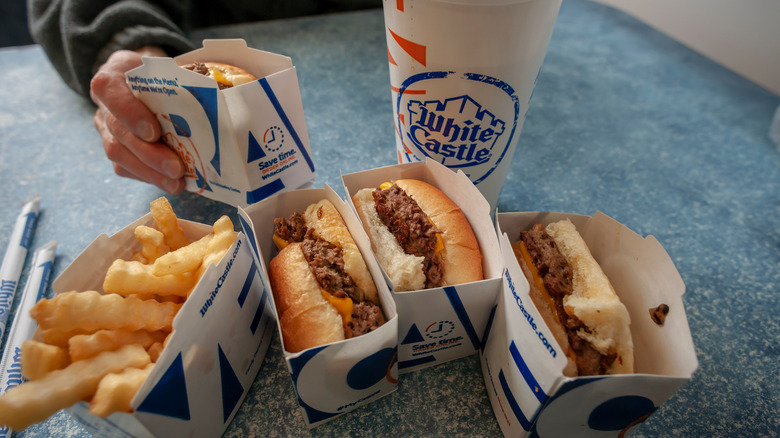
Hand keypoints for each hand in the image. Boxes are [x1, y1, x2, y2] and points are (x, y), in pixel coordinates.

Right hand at [90, 47, 184, 193]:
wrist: (143, 82)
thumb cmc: (158, 75)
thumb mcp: (166, 69)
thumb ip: (180, 81)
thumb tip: (213, 97)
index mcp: (113, 76)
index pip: (110, 90)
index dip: (130, 114)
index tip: (153, 133)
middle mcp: (103, 104)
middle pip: (119, 132)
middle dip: (149, 154)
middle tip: (176, 169)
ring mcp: (105, 128)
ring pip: (119, 154)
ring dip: (150, 172)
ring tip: (176, 183)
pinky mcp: (114, 148)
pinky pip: (126, 167)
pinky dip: (149, 177)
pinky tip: (170, 183)